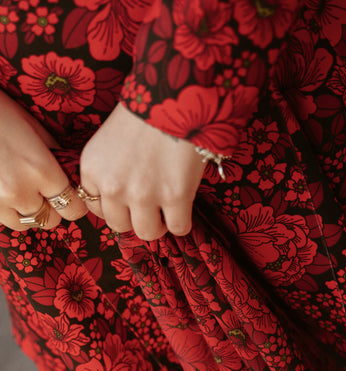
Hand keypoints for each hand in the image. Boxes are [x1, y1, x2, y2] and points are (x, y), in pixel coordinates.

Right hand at [0, 91, 86, 230]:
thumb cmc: (2, 113)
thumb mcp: (36, 131)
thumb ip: (57, 159)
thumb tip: (72, 179)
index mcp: (41, 170)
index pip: (73, 208)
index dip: (75, 204)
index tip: (72, 198)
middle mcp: (21, 191)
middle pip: (51, 221)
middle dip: (52, 209)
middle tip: (45, 192)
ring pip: (26, 224)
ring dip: (29, 212)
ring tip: (22, 190)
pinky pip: (4, 220)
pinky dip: (8, 211)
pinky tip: (5, 190)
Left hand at [79, 103, 206, 240]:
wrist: (175, 94)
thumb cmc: (144, 111)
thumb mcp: (108, 140)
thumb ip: (107, 170)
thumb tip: (121, 200)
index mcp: (92, 169)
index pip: (96, 208)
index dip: (116, 207)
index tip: (128, 201)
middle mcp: (113, 186)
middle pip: (119, 225)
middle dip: (135, 218)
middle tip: (150, 207)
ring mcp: (144, 194)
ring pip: (148, 232)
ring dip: (158, 225)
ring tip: (167, 211)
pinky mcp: (175, 197)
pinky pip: (178, 228)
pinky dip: (182, 222)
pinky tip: (184, 207)